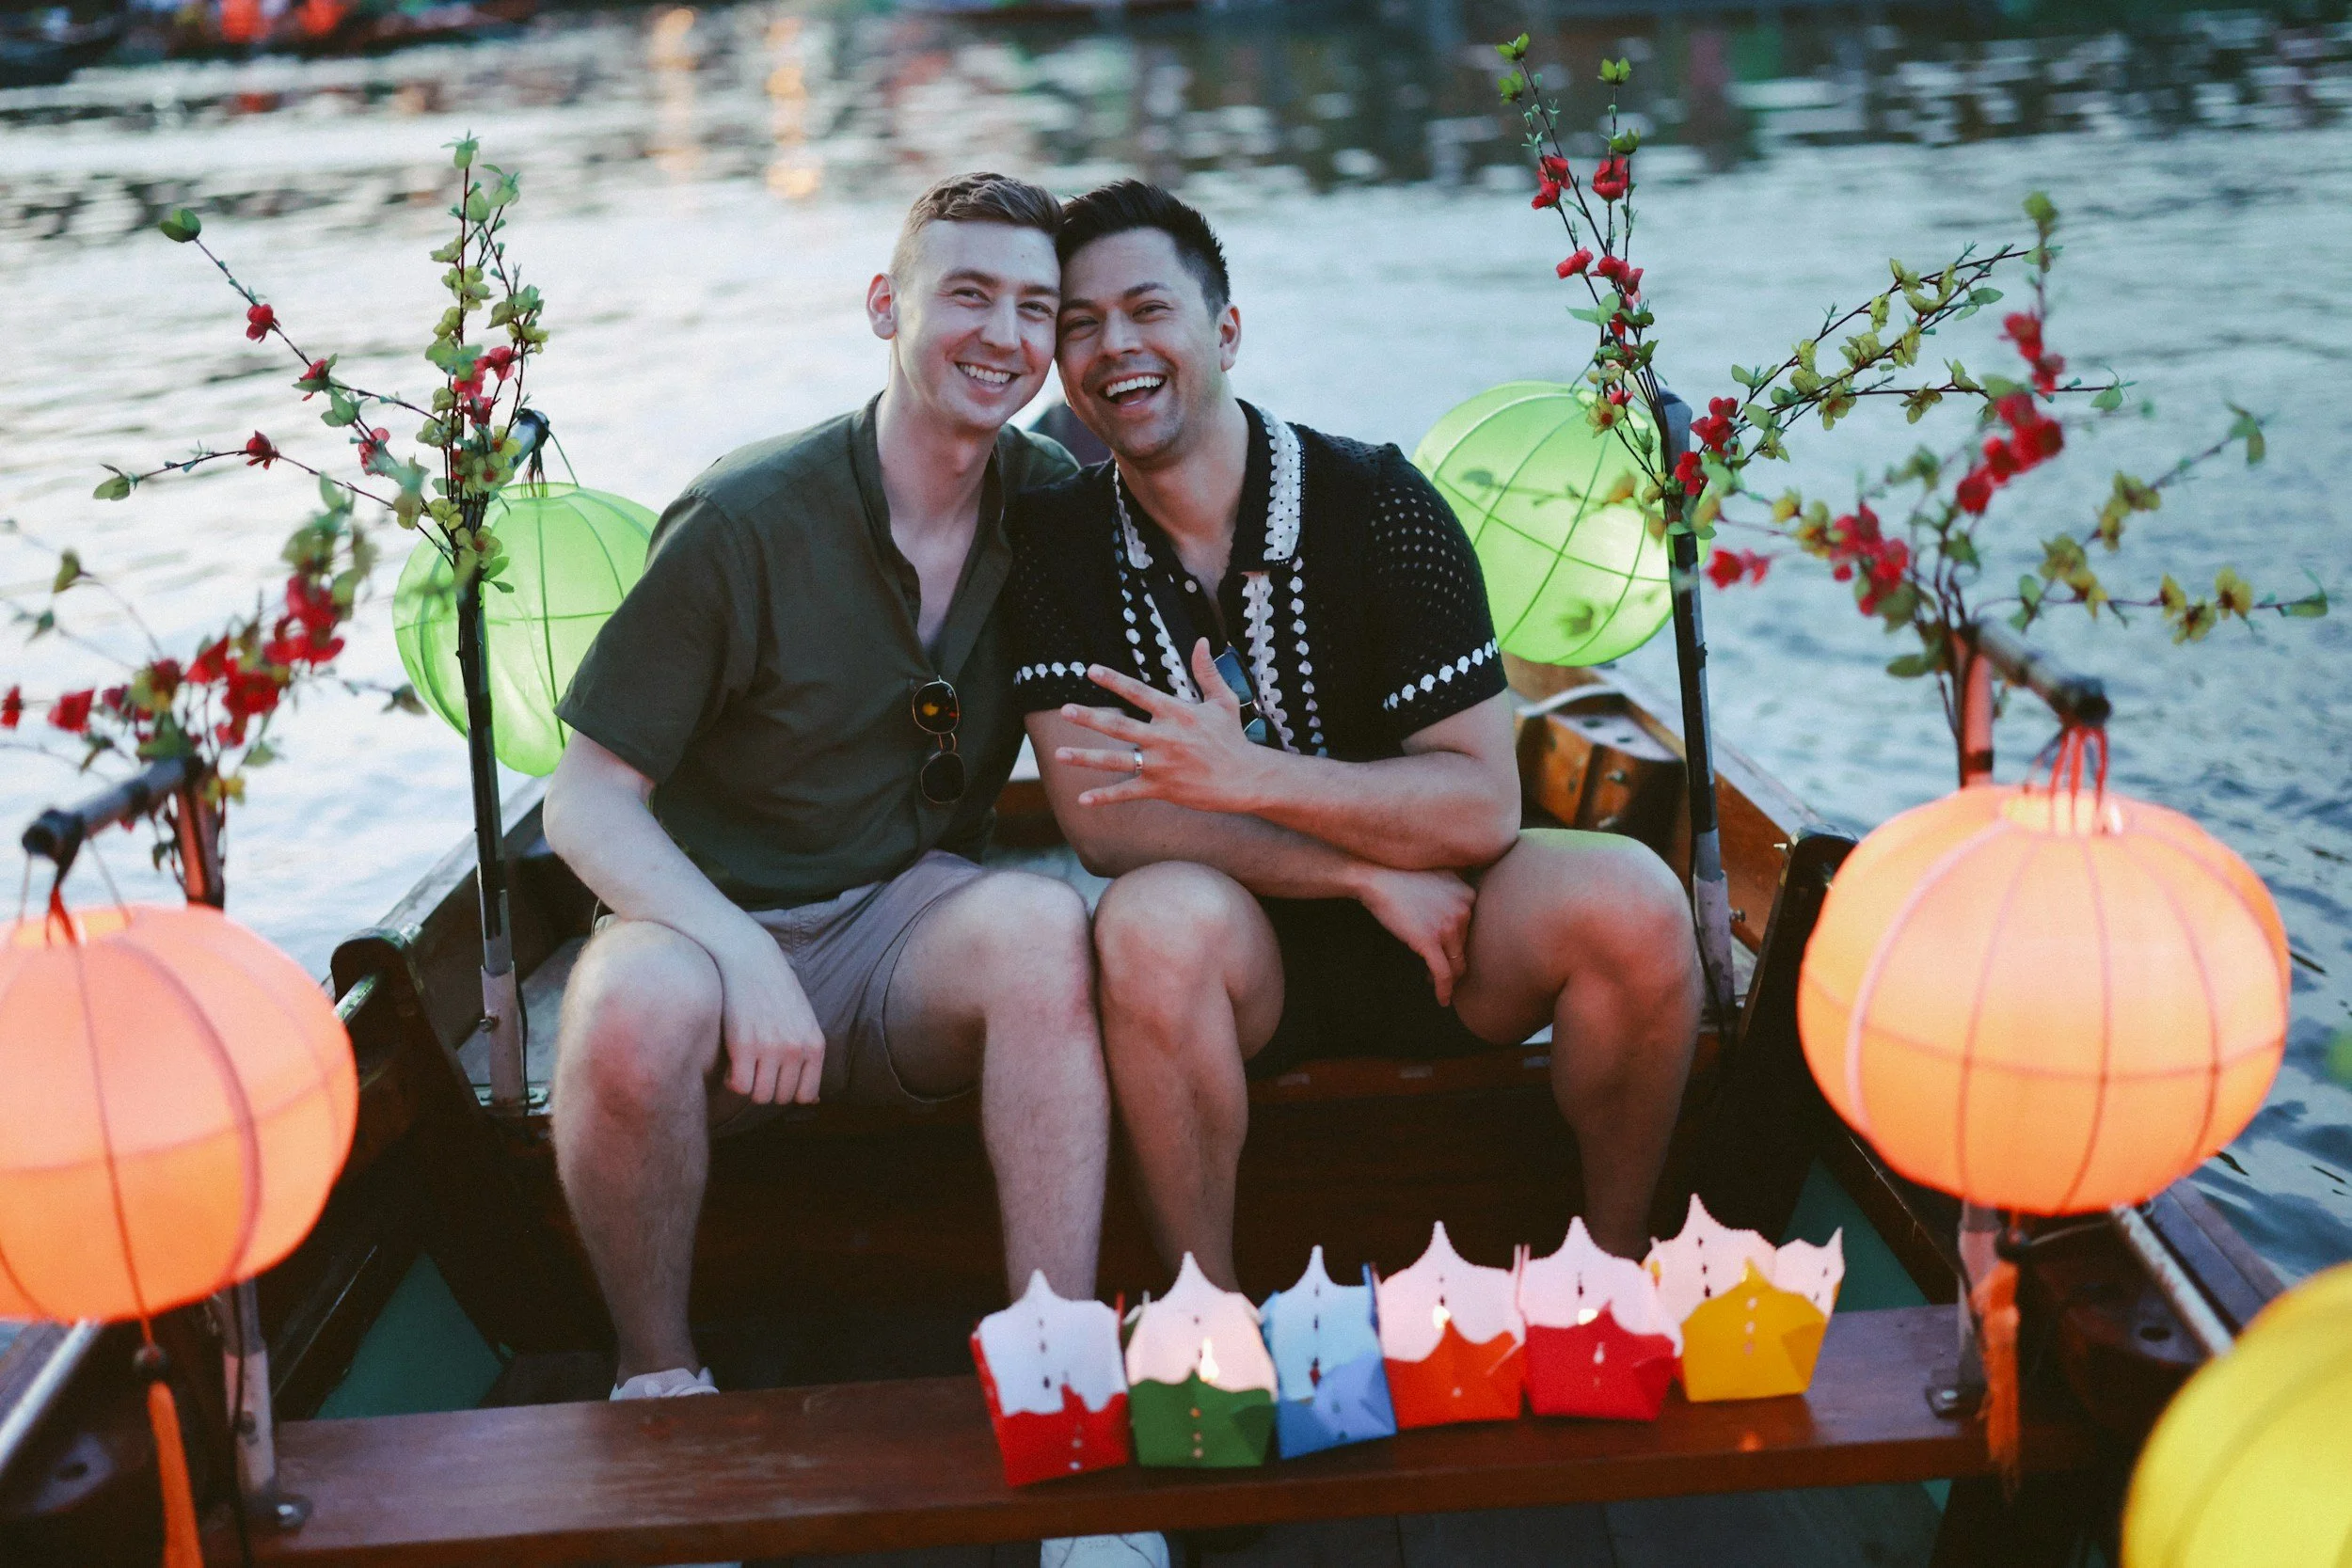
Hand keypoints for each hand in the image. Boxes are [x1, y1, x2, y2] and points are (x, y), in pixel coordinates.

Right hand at [713, 930, 826, 1104]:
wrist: (750, 959)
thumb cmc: (777, 990)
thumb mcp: (805, 1021)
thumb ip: (809, 1058)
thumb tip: (812, 1103)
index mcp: (815, 1044)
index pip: (806, 1095)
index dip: (789, 1092)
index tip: (778, 1079)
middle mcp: (795, 1049)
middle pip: (781, 1098)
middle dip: (768, 1089)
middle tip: (758, 1070)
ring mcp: (769, 1048)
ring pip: (760, 1096)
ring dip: (750, 1087)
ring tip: (746, 1068)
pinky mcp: (742, 1044)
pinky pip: (739, 1086)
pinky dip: (733, 1082)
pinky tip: (733, 1065)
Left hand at [1055, 640, 1271, 812]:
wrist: (1245, 778)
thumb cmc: (1232, 738)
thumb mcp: (1223, 700)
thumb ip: (1206, 671)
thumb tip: (1201, 641)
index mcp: (1177, 713)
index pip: (1139, 693)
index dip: (1114, 681)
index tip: (1090, 670)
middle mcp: (1165, 738)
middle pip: (1120, 727)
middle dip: (1090, 718)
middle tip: (1065, 710)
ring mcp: (1161, 765)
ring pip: (1117, 760)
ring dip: (1086, 757)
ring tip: (1059, 753)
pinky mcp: (1161, 788)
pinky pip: (1128, 793)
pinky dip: (1105, 797)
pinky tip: (1082, 799)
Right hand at [1353, 866, 1474, 1005]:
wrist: (1378, 876)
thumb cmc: (1402, 875)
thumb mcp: (1440, 874)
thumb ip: (1456, 887)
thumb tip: (1459, 909)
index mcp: (1468, 896)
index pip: (1472, 931)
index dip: (1459, 945)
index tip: (1447, 953)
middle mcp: (1464, 910)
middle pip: (1464, 949)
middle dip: (1452, 962)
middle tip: (1439, 972)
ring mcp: (1448, 927)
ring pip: (1457, 965)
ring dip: (1448, 978)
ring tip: (1437, 983)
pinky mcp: (1430, 941)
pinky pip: (1443, 974)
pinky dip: (1444, 990)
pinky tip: (1442, 1000)